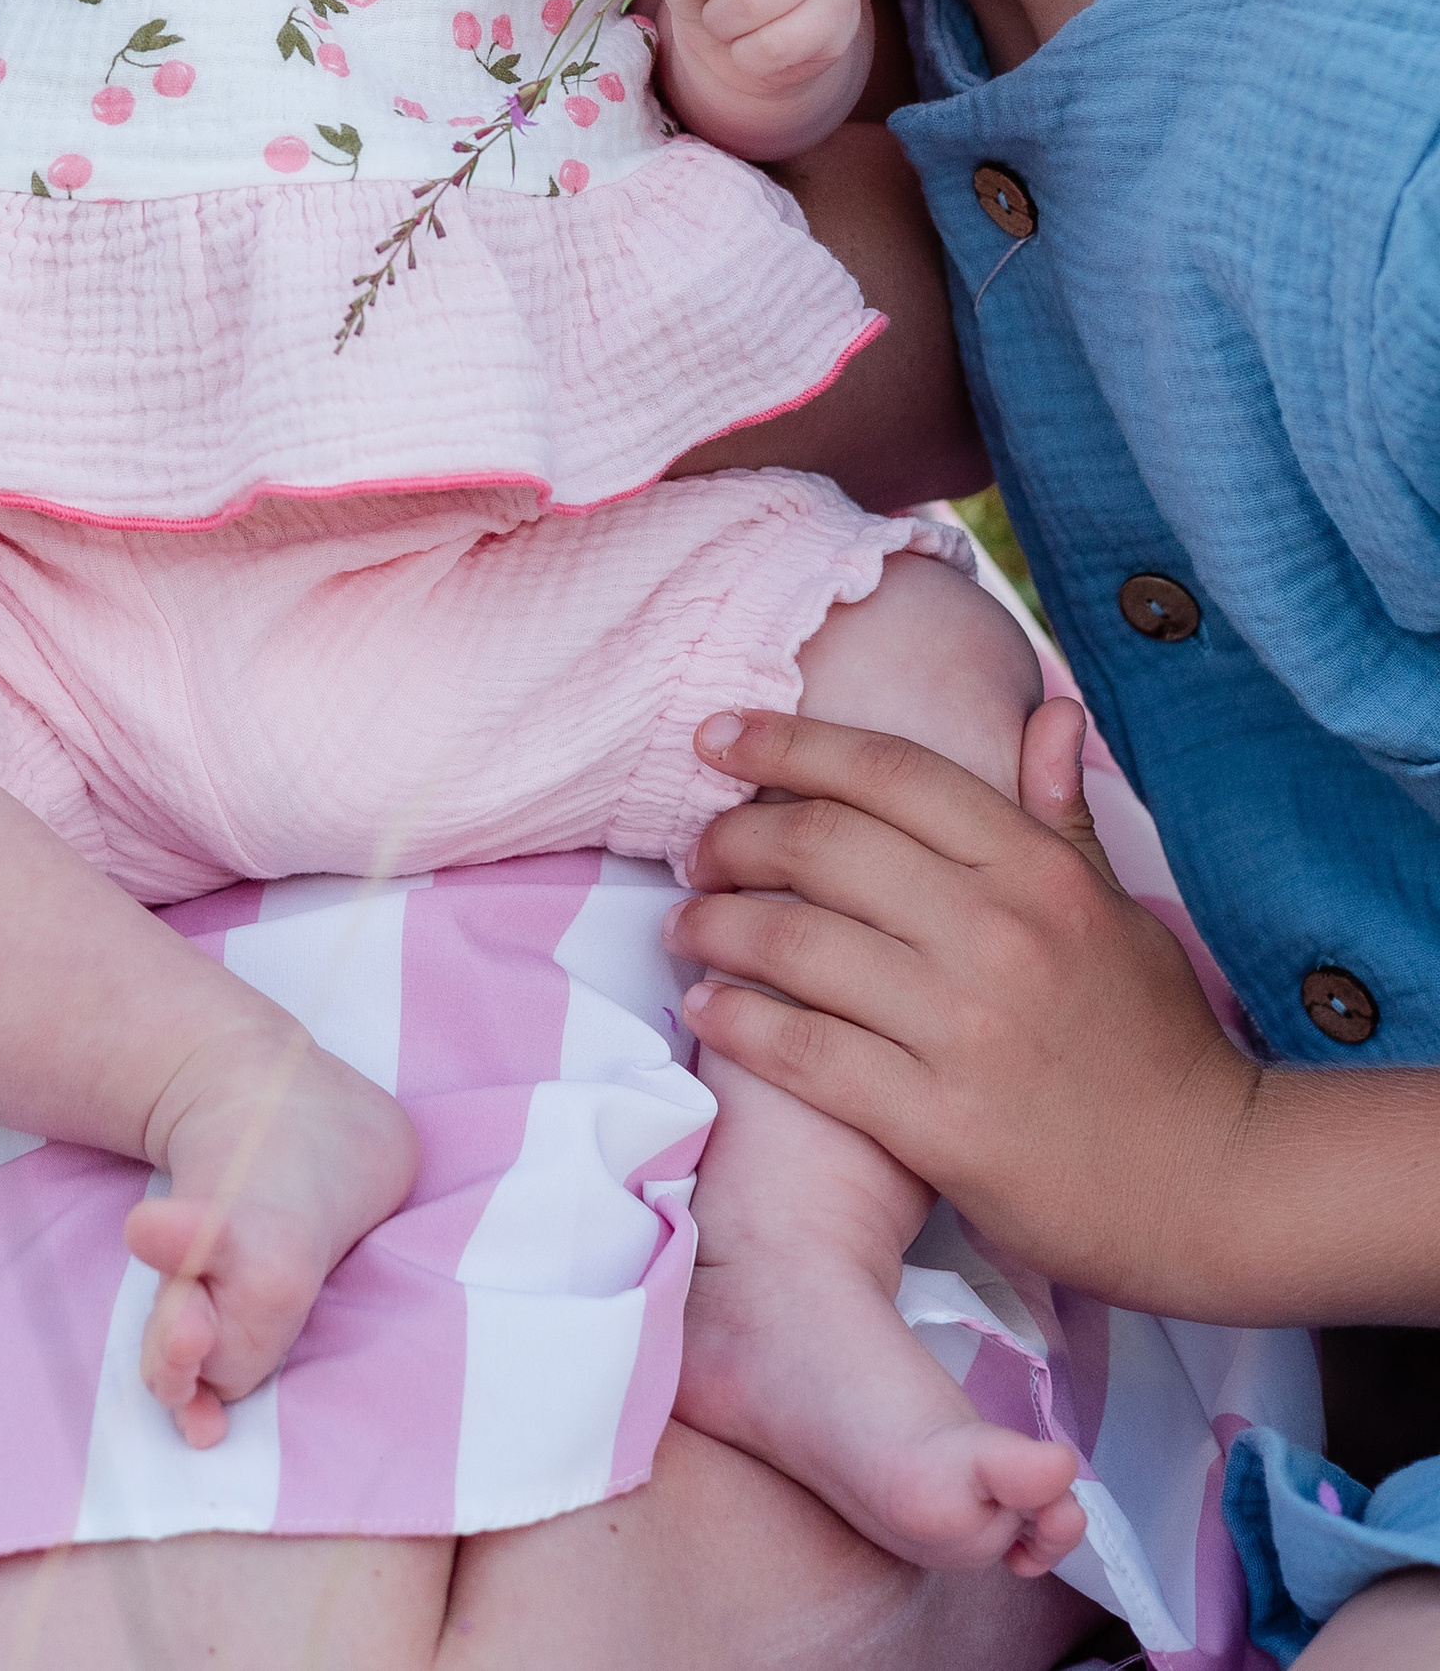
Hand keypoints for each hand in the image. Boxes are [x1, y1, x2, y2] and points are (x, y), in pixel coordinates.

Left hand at [661, 697, 1264, 1315]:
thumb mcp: (1118, 909)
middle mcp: (999, 934)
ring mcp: (967, 1030)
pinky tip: (706, 1007)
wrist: (1212, 1185)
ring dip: (716, 926)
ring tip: (684, 925)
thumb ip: (1059, 811)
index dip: (787, 742)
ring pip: (799, 946)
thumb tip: (1046, 710)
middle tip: (696, 848)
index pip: (888, 772)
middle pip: (824, 846)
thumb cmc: (1154, 1040)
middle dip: (733, 835)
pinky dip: (740, 1022)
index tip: (716, 736)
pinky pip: (809, 1055)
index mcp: (1037, 870)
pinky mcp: (942, 1124)